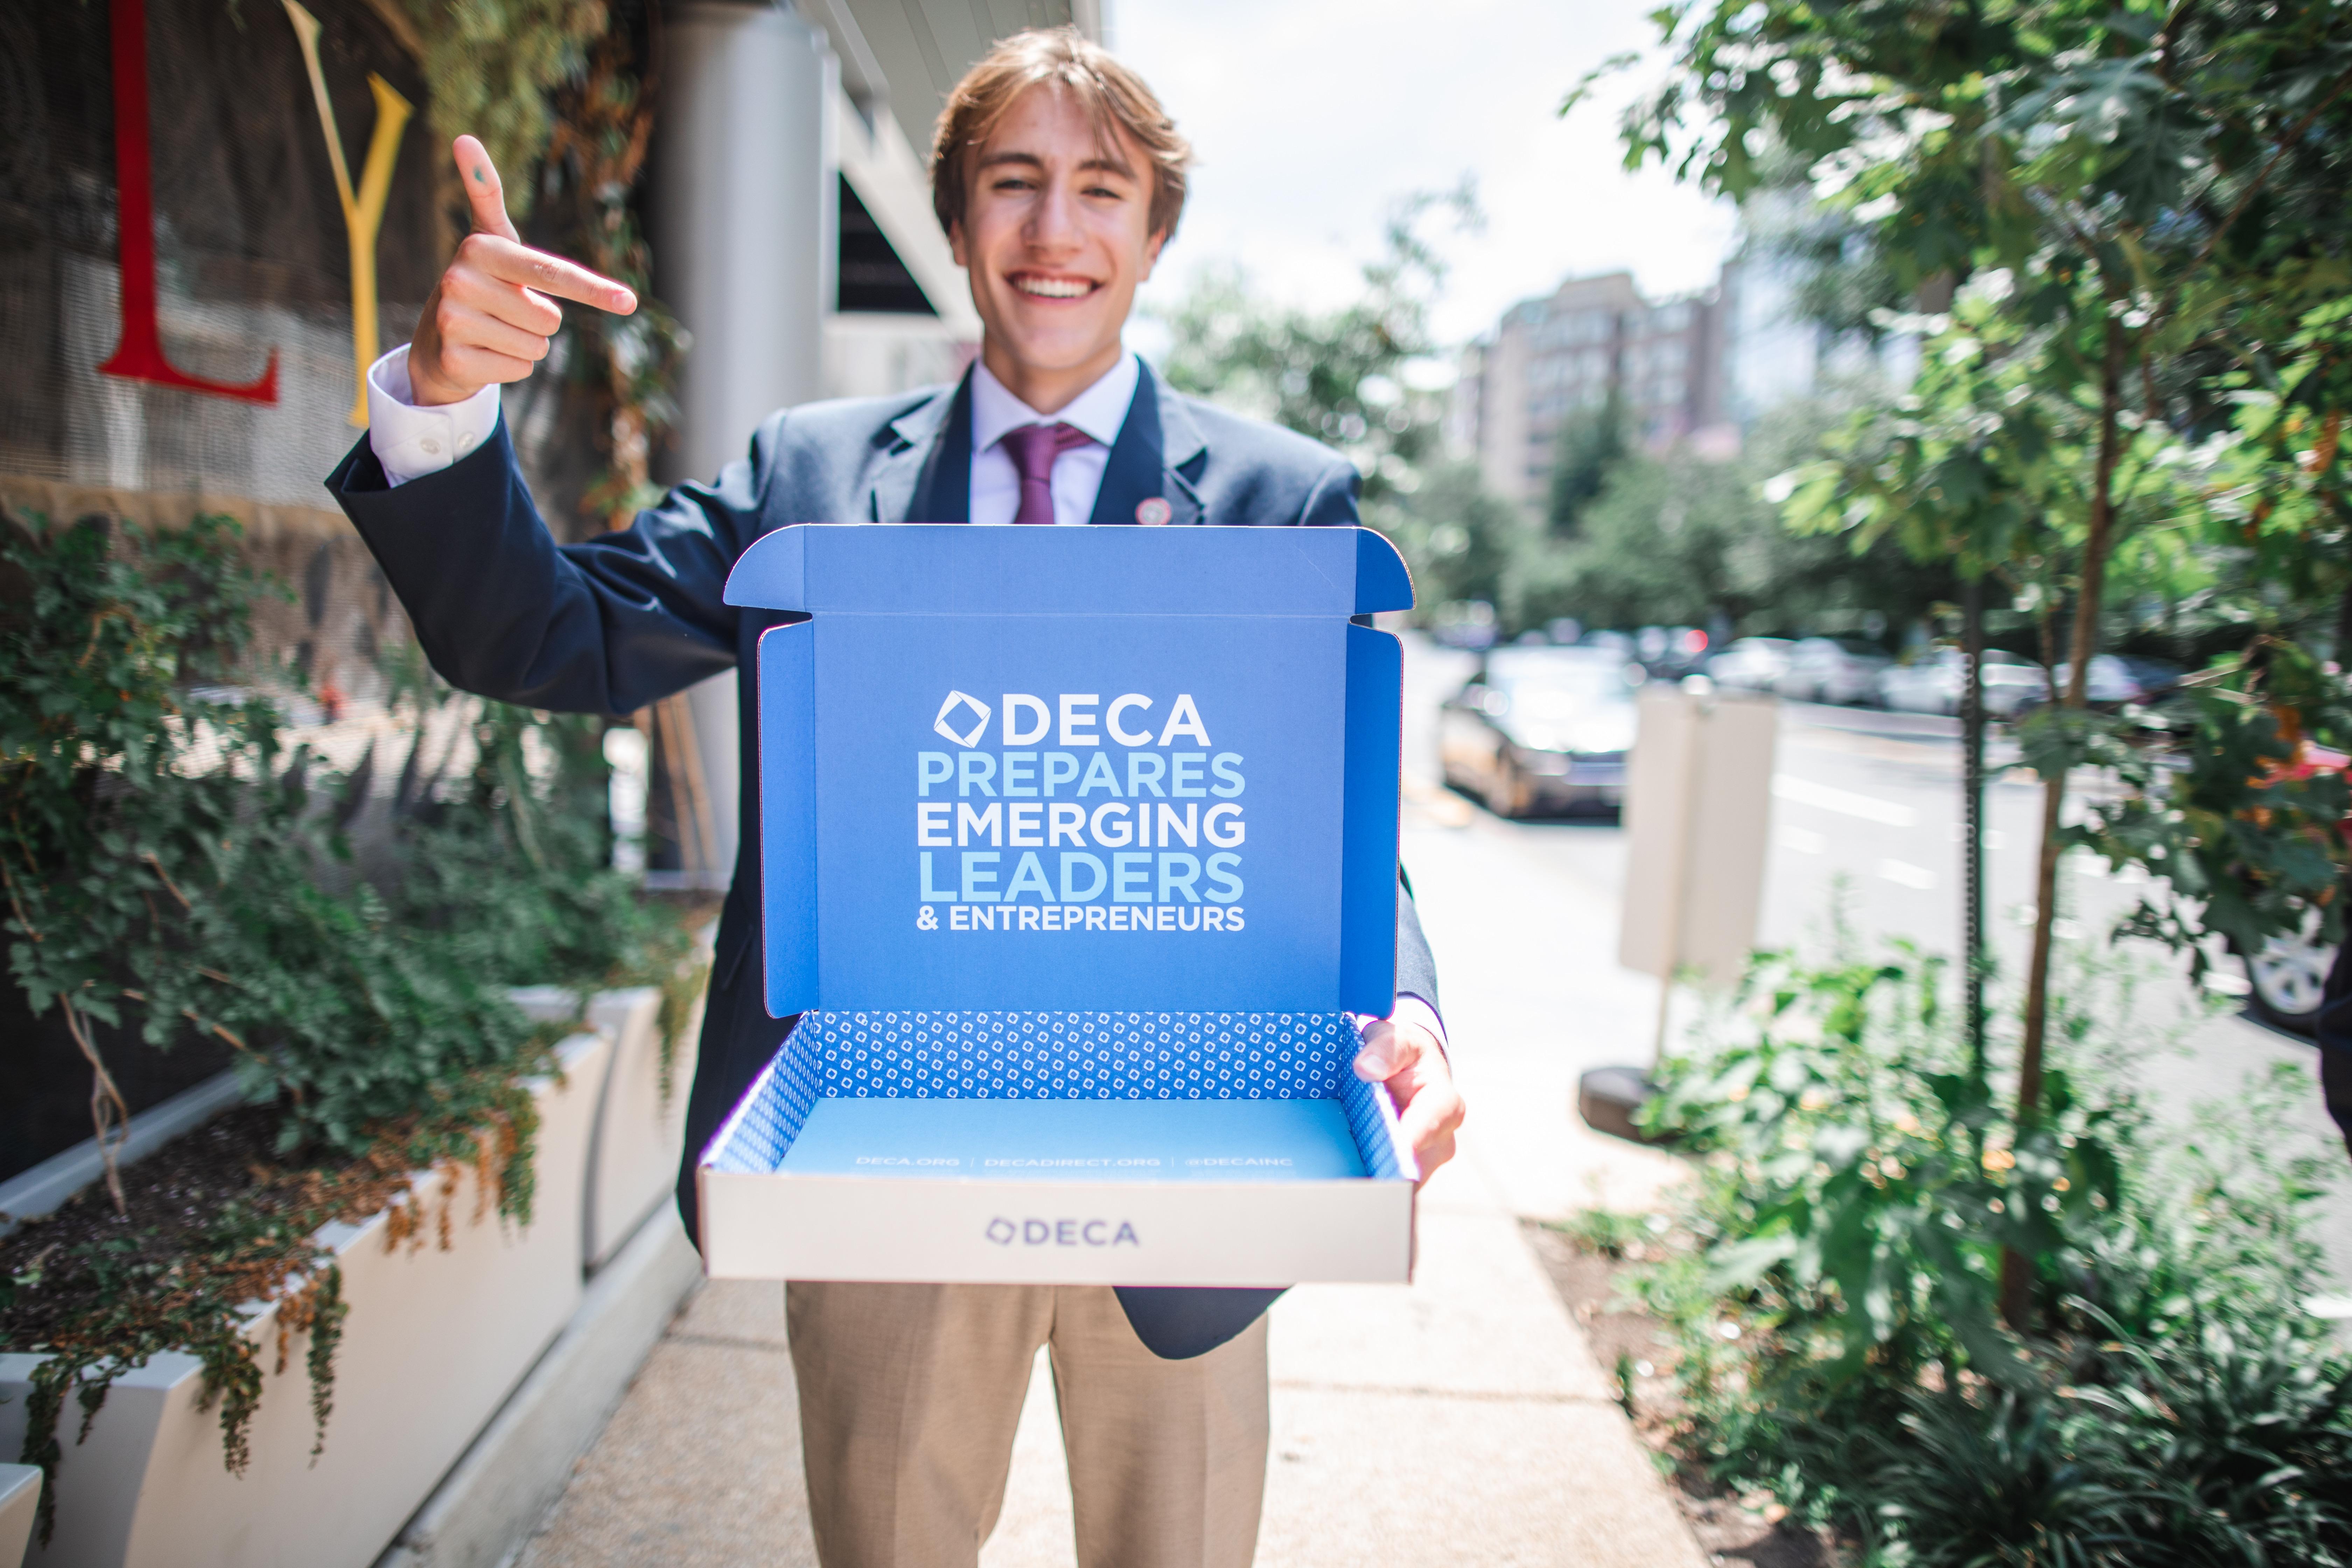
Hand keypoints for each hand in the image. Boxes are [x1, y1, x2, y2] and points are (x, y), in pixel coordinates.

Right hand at [405, 136, 638, 406]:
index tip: (629, 302)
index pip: (551, 271)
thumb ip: (486, 194)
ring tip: (493, 331)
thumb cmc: (483, 286)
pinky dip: (510, 369)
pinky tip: (483, 353)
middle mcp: (459, 280)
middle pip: (549, 318)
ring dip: (525, 345)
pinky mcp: (455, 361)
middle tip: (505, 312)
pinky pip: (520, 372)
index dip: (594, 289)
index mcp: (480, 248)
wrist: (437, 340)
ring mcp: (453, 321)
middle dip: (538, 322)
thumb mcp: (490, 241)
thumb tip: (463, 137)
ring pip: (537, 348)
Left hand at [1353, 1017, 1463, 1185]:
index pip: (1426, 1128)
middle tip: (1349, 1183)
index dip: (1405, 1144)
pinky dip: (1373, 1182)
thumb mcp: (1397, 1039)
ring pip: (1405, 1183)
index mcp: (1445, 1104)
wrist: (1412, 1070)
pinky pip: (1394, 1183)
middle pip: (1415, 1166)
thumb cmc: (1405, 1053)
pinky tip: (1348, 1183)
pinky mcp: (1412, 1170)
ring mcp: (1428, 1159)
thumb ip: (1385, 1049)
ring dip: (1377, 1182)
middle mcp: (1443, 1138)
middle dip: (1386, 1173)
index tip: (1383, 1156)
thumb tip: (1366, 1069)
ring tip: (1344, 1186)